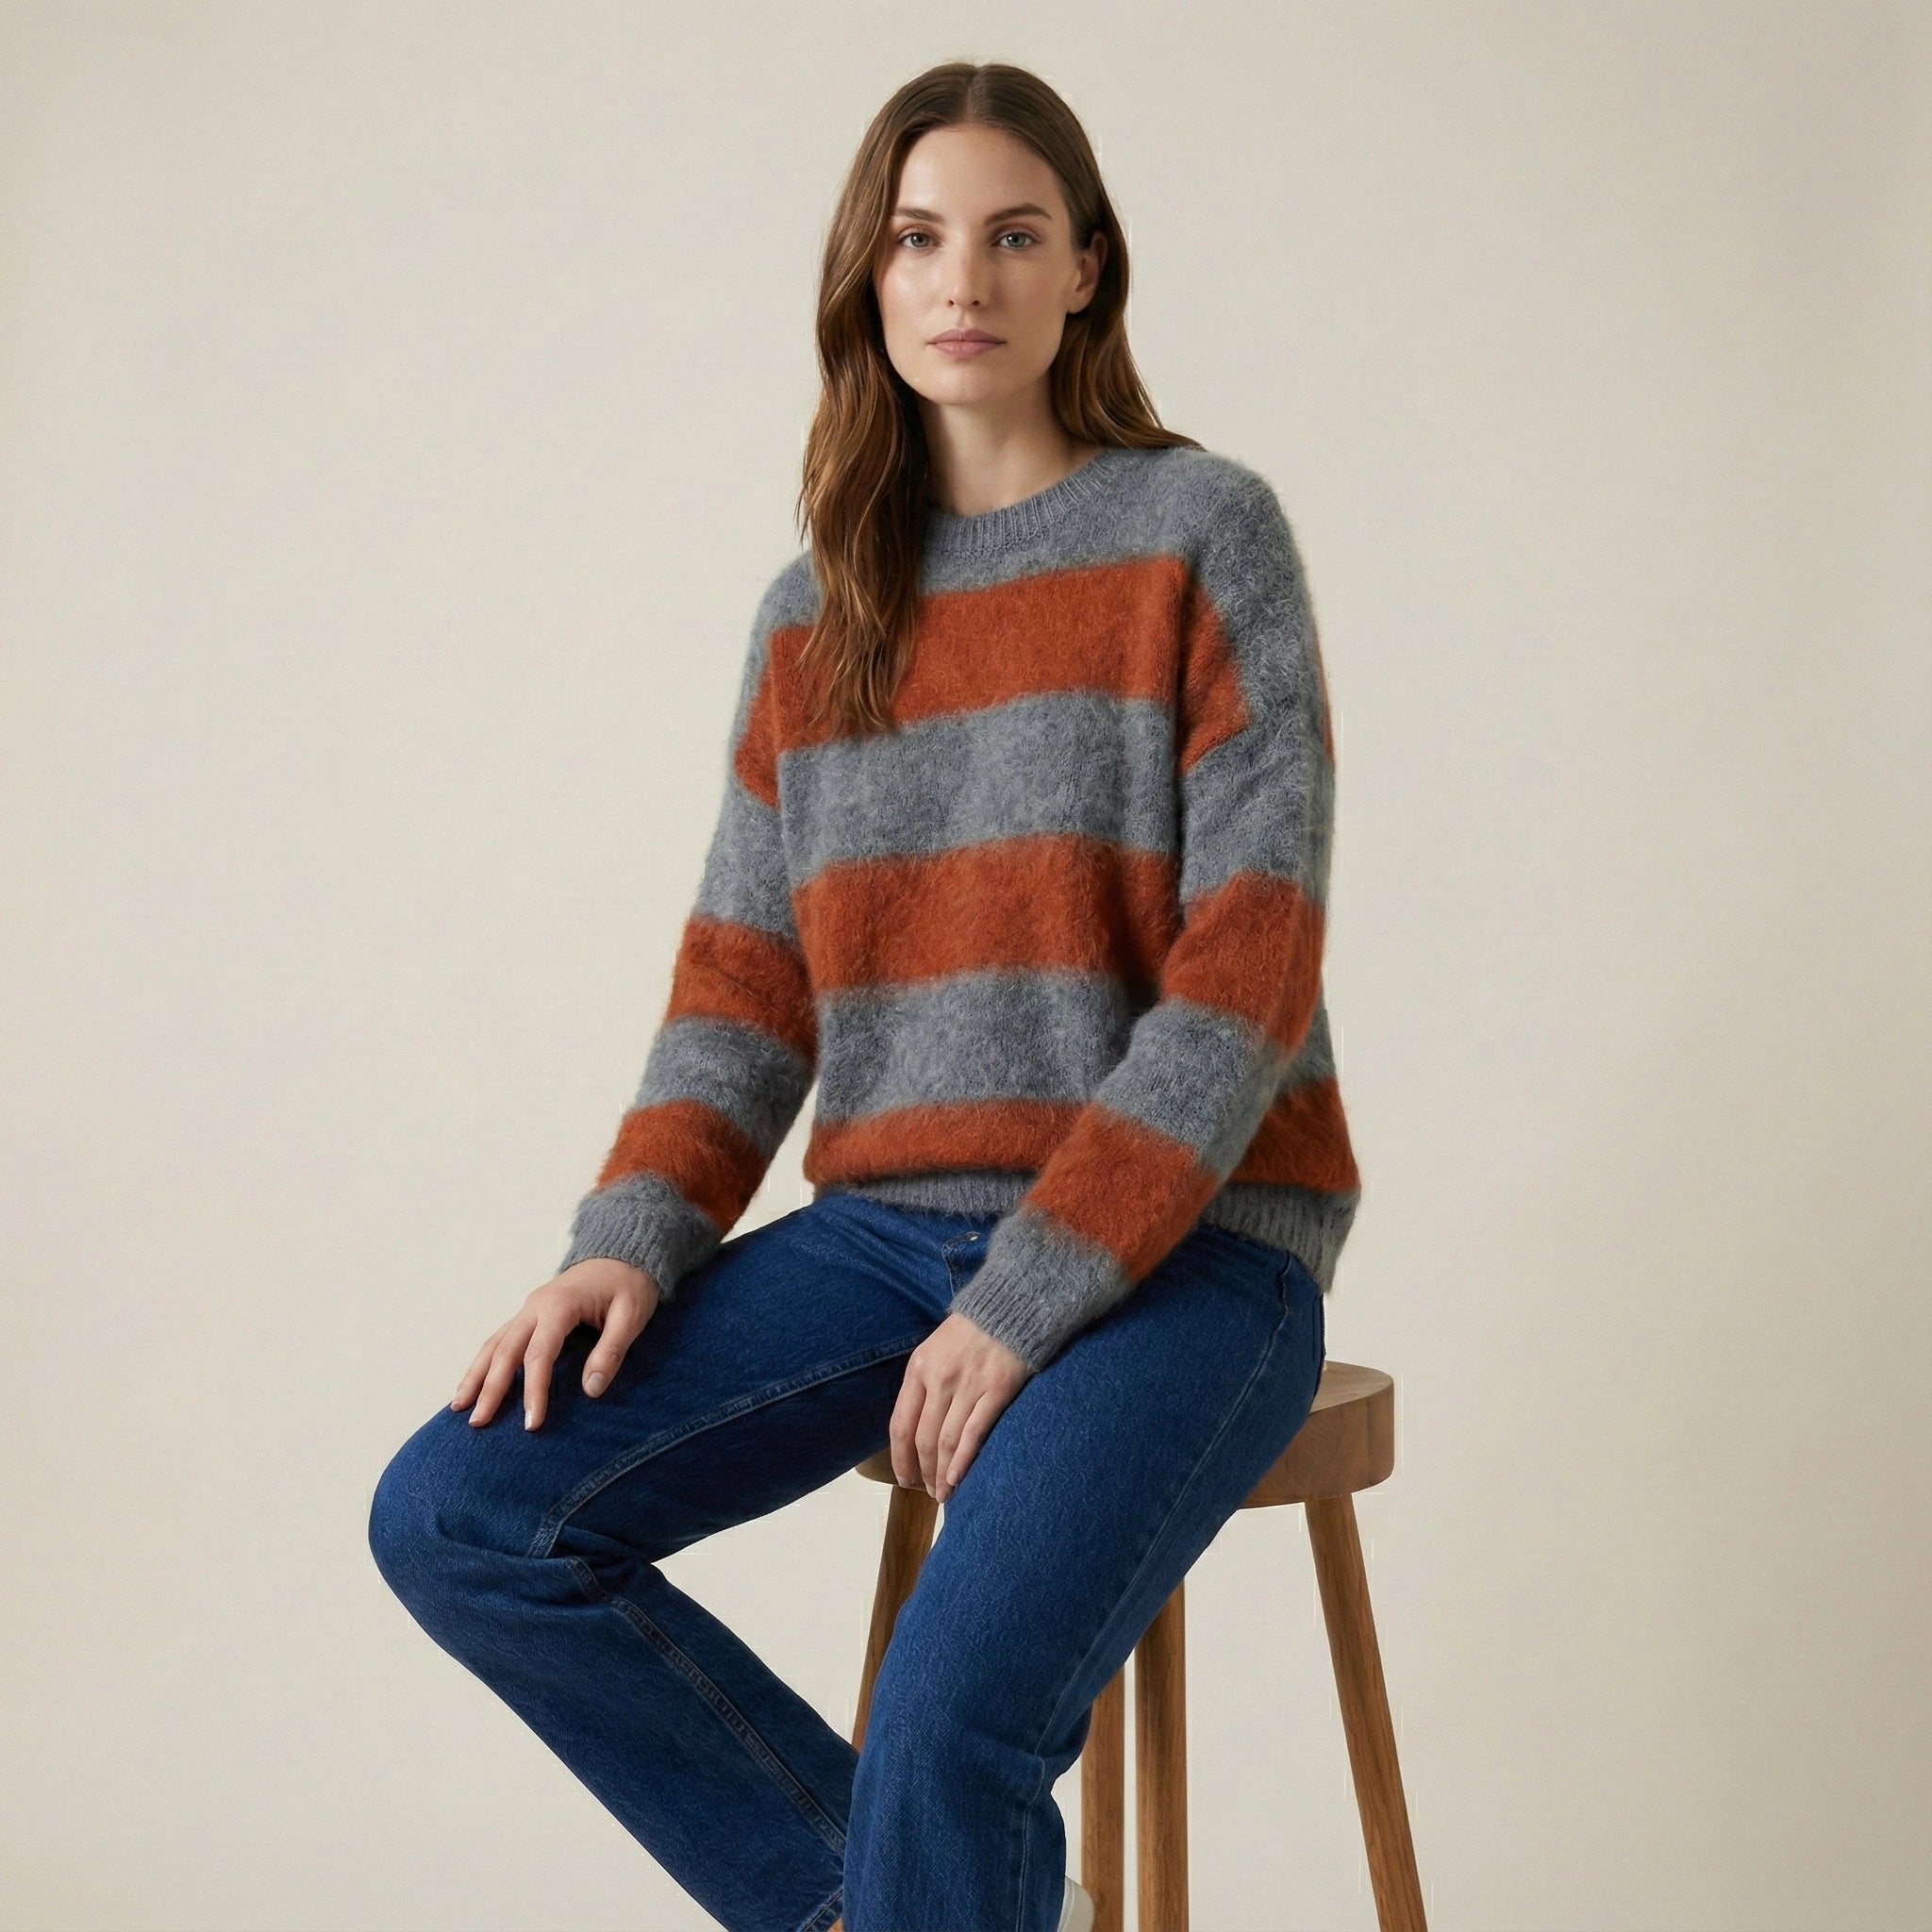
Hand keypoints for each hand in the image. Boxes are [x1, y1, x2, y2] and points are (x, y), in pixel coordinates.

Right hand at [452, 1257, 661, 1429]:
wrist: (623, 1253)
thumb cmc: (629, 1284)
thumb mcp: (631, 1315)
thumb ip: (612, 1351)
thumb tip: (591, 1390)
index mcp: (560, 1305)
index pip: (539, 1354)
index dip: (534, 1390)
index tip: (531, 1424)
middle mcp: (536, 1305)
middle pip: (506, 1351)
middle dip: (490, 1388)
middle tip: (478, 1423)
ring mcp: (529, 1309)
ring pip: (494, 1344)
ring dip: (476, 1375)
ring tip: (458, 1407)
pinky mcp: (530, 1314)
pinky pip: (500, 1339)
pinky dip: (484, 1362)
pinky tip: (473, 1382)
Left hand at [890, 1311, 1032, 1503]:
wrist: (1011, 1305)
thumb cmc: (972, 1329)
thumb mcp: (935, 1348)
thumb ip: (924, 1383)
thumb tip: (916, 1427)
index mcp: (919, 1368)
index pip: (901, 1423)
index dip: (900, 1457)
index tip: (904, 1478)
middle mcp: (939, 1379)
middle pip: (924, 1438)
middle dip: (923, 1471)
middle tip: (928, 1491)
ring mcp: (968, 1386)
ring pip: (947, 1442)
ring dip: (943, 1473)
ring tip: (944, 1493)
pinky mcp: (996, 1390)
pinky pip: (974, 1433)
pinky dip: (963, 1461)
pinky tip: (958, 1478)